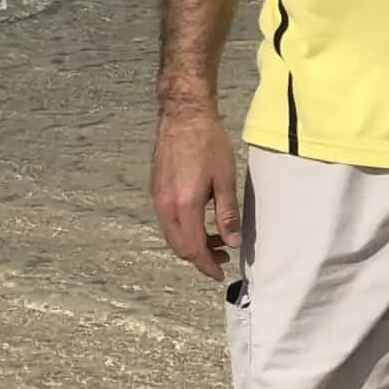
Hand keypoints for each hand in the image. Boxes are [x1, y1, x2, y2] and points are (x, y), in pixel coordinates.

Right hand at [152, 100, 240, 279]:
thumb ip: (227, 215)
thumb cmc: (208, 142)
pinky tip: (201, 221)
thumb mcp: (225, 180)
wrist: (183, 115)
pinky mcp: (156, 189)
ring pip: (172, 235)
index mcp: (184, 206)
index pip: (193, 249)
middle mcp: (165, 206)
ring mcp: (157, 198)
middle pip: (179, 246)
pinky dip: (183, 230)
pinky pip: (167, 221)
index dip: (207, 265)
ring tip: (217, 238)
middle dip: (200, 257)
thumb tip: (232, 242)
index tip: (221, 274)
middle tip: (224, 256)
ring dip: (192, 243)